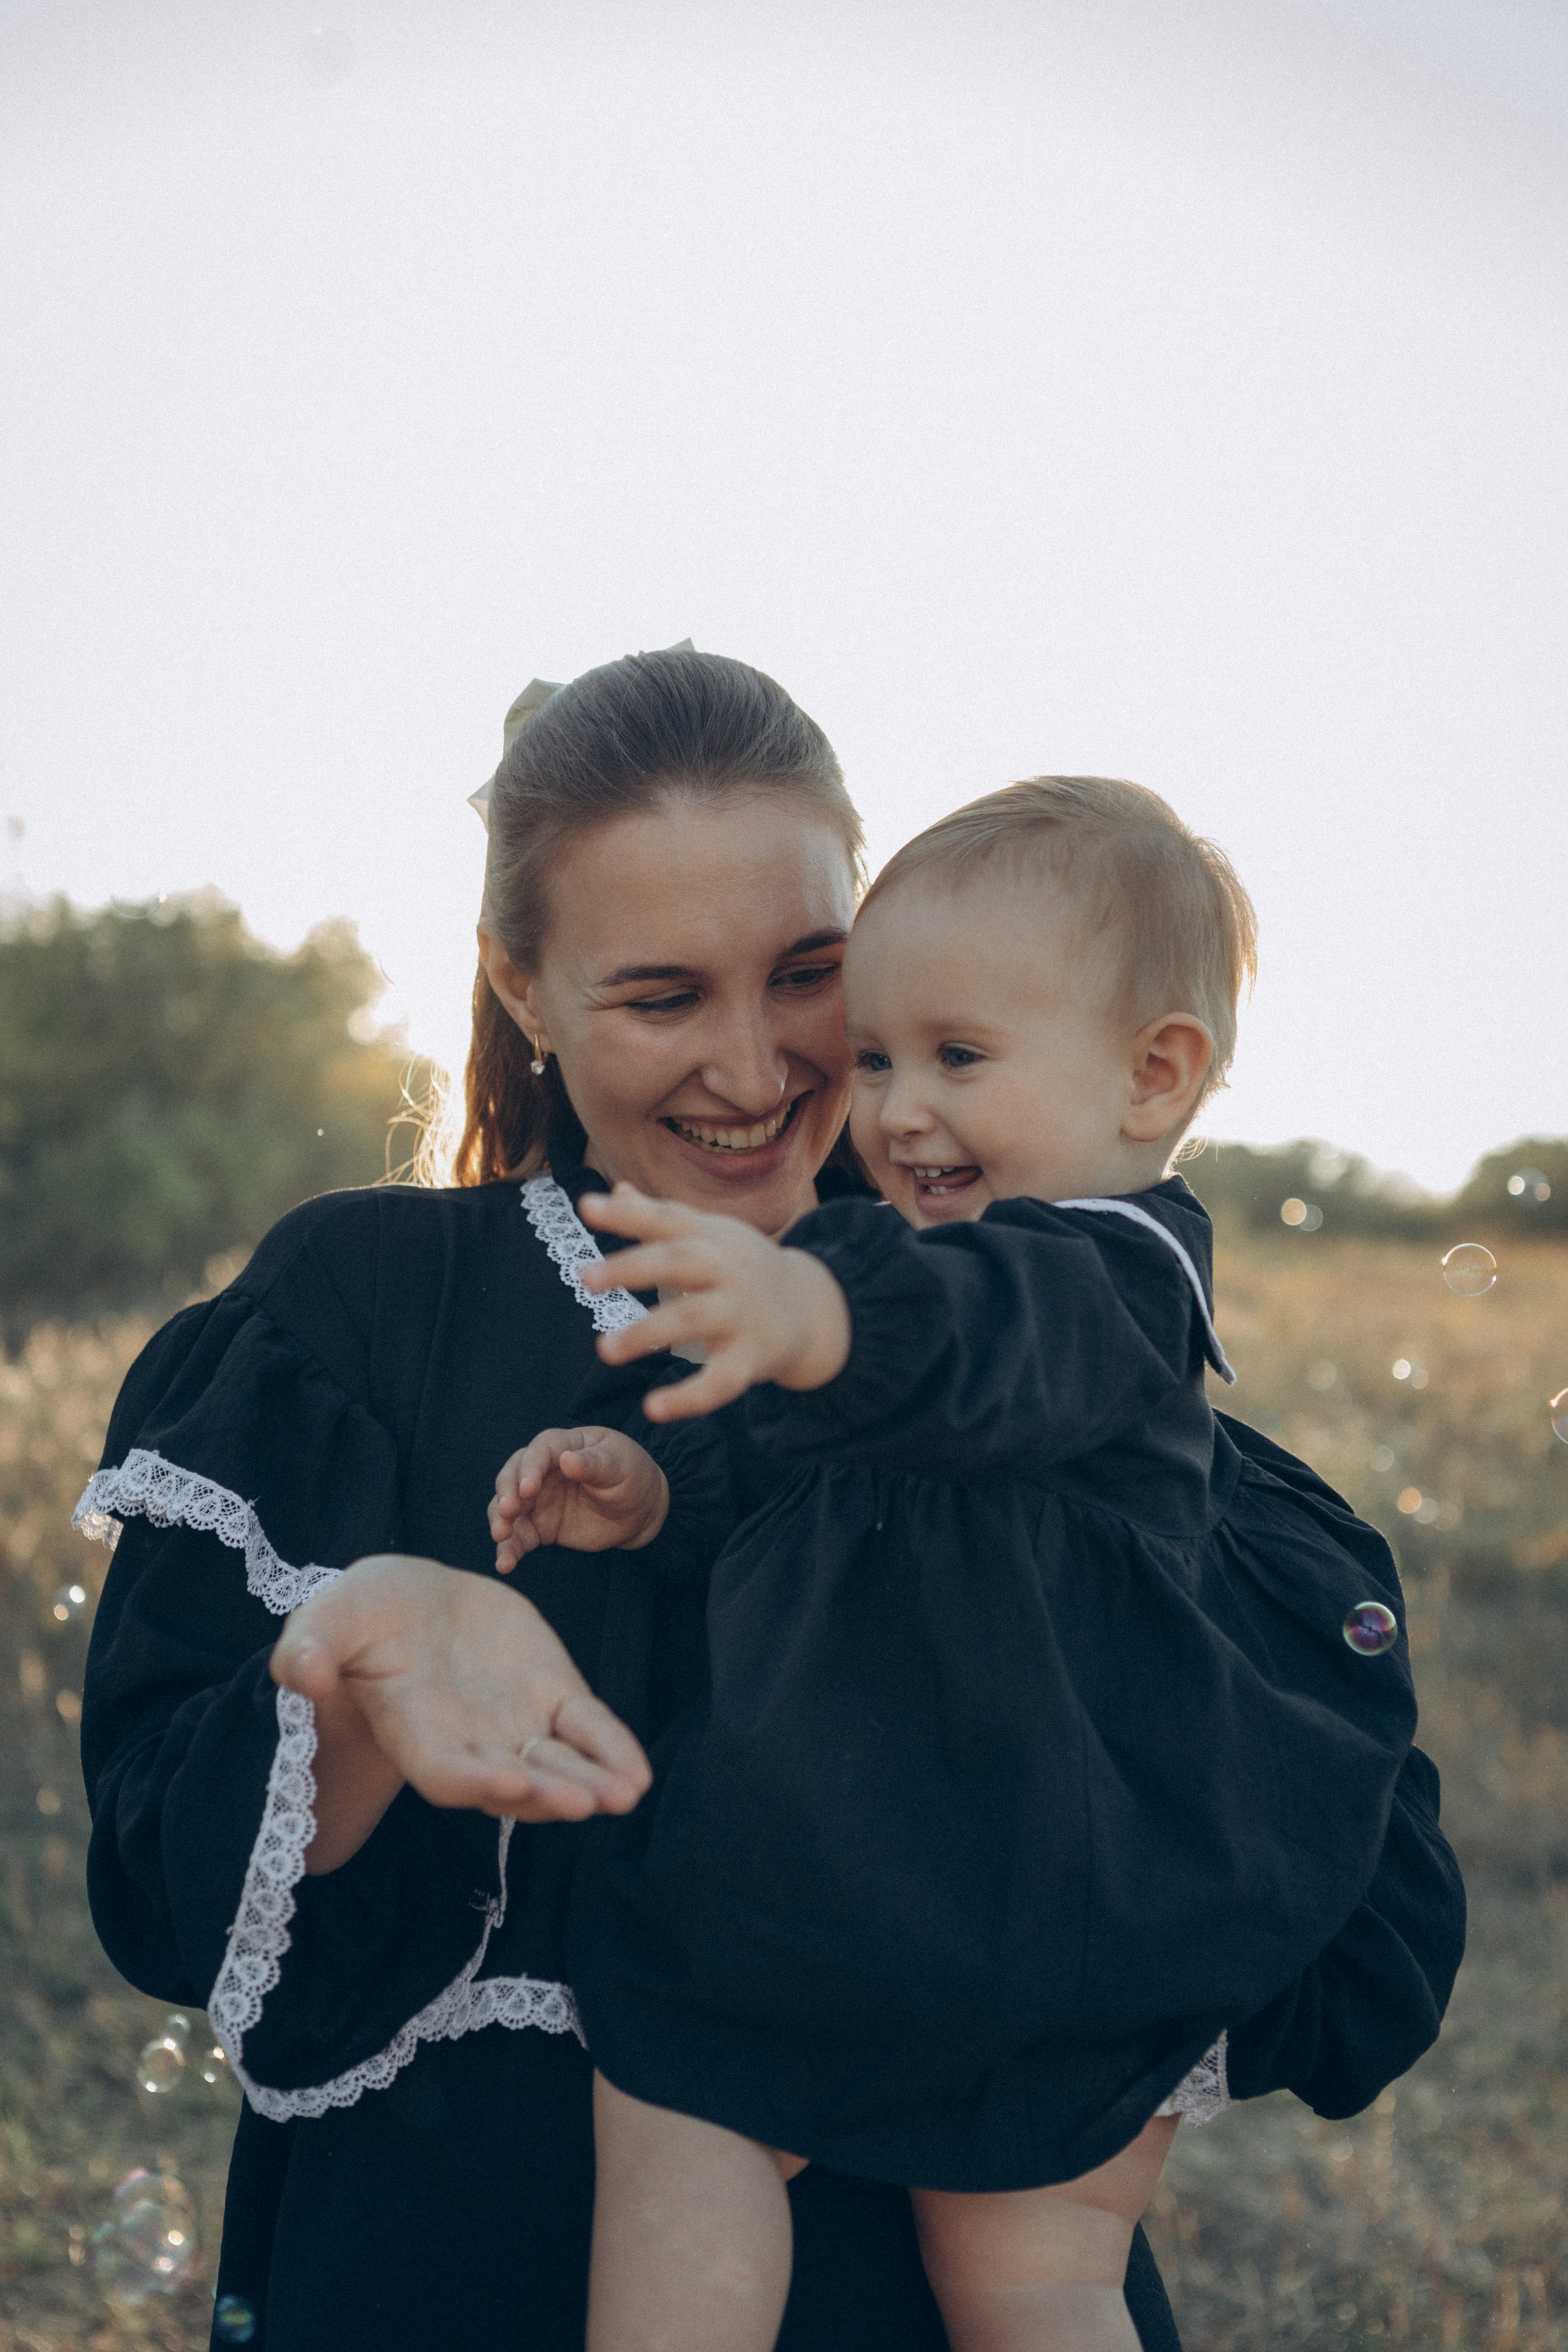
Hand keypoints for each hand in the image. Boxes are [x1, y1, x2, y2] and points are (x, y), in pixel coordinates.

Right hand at [270, 1556, 651, 1858]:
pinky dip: (612, 1748)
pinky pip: (587, 1728)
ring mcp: (515, 1726)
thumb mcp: (325, 1623)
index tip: (509, 1786)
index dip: (477, 1783)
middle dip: (548, 1794)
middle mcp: (471, 1745)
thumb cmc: (356, 1619)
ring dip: (592, 1782)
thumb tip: (302, 1675)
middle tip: (586, 1803)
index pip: (447, 1773)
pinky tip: (637, 1772)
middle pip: (512, 1783)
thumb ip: (310, 1651)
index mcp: (415, 1735)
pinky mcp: (551, 1695)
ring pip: (559, 1765)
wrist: (408, 1602)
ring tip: (625, 1794)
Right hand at [489, 1426, 669, 1570]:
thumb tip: (566, 1460)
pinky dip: (508, 1549)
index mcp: (561, 1446)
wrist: (640, 1510)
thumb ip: (593, 1464)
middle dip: (507, 1493)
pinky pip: (518, 1537)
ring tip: (500, 1536)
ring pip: (507, 1507)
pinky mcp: (539, 1527)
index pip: (538, 1452)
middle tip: (508, 1511)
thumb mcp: (618, 1466)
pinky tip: (504, 1564)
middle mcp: (542, 1471)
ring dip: (500, 1520)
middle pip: (512, 1476)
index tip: (528, 1489)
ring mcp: (537, 1500)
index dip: (530, 1469)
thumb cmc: (630, 1475)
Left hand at [578, 1185, 850, 1420]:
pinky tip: (653, 1408)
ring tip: (604, 1349)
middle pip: (681, 1261)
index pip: (668, 1218)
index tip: (586, 1208)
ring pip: (695, 1320)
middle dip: (634, 1267)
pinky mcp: (752, 1359)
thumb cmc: (740, 1267)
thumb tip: (615, 1190)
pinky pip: (721, 1381)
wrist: (810, 1308)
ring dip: (648, 1332)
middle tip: (586, 1277)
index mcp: (713, 1236)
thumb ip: (661, 1218)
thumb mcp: (709, 1235)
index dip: (629, 1213)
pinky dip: (689, 1397)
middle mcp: (729, 1270)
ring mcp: (742, 1314)